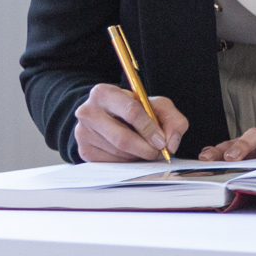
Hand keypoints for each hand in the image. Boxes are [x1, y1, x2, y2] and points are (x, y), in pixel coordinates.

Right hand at [74, 84, 188, 161]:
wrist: (109, 115)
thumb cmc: (135, 108)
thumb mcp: (156, 105)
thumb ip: (172, 119)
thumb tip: (171, 144)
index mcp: (104, 93)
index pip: (131, 111)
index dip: (149, 128)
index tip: (162, 141)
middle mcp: (88, 112)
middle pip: (122, 138)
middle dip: (145, 148)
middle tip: (158, 152)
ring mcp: (83, 133)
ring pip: (118, 152)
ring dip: (138, 155)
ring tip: (147, 149)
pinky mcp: (84, 151)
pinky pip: (111, 162)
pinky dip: (127, 161)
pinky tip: (133, 153)